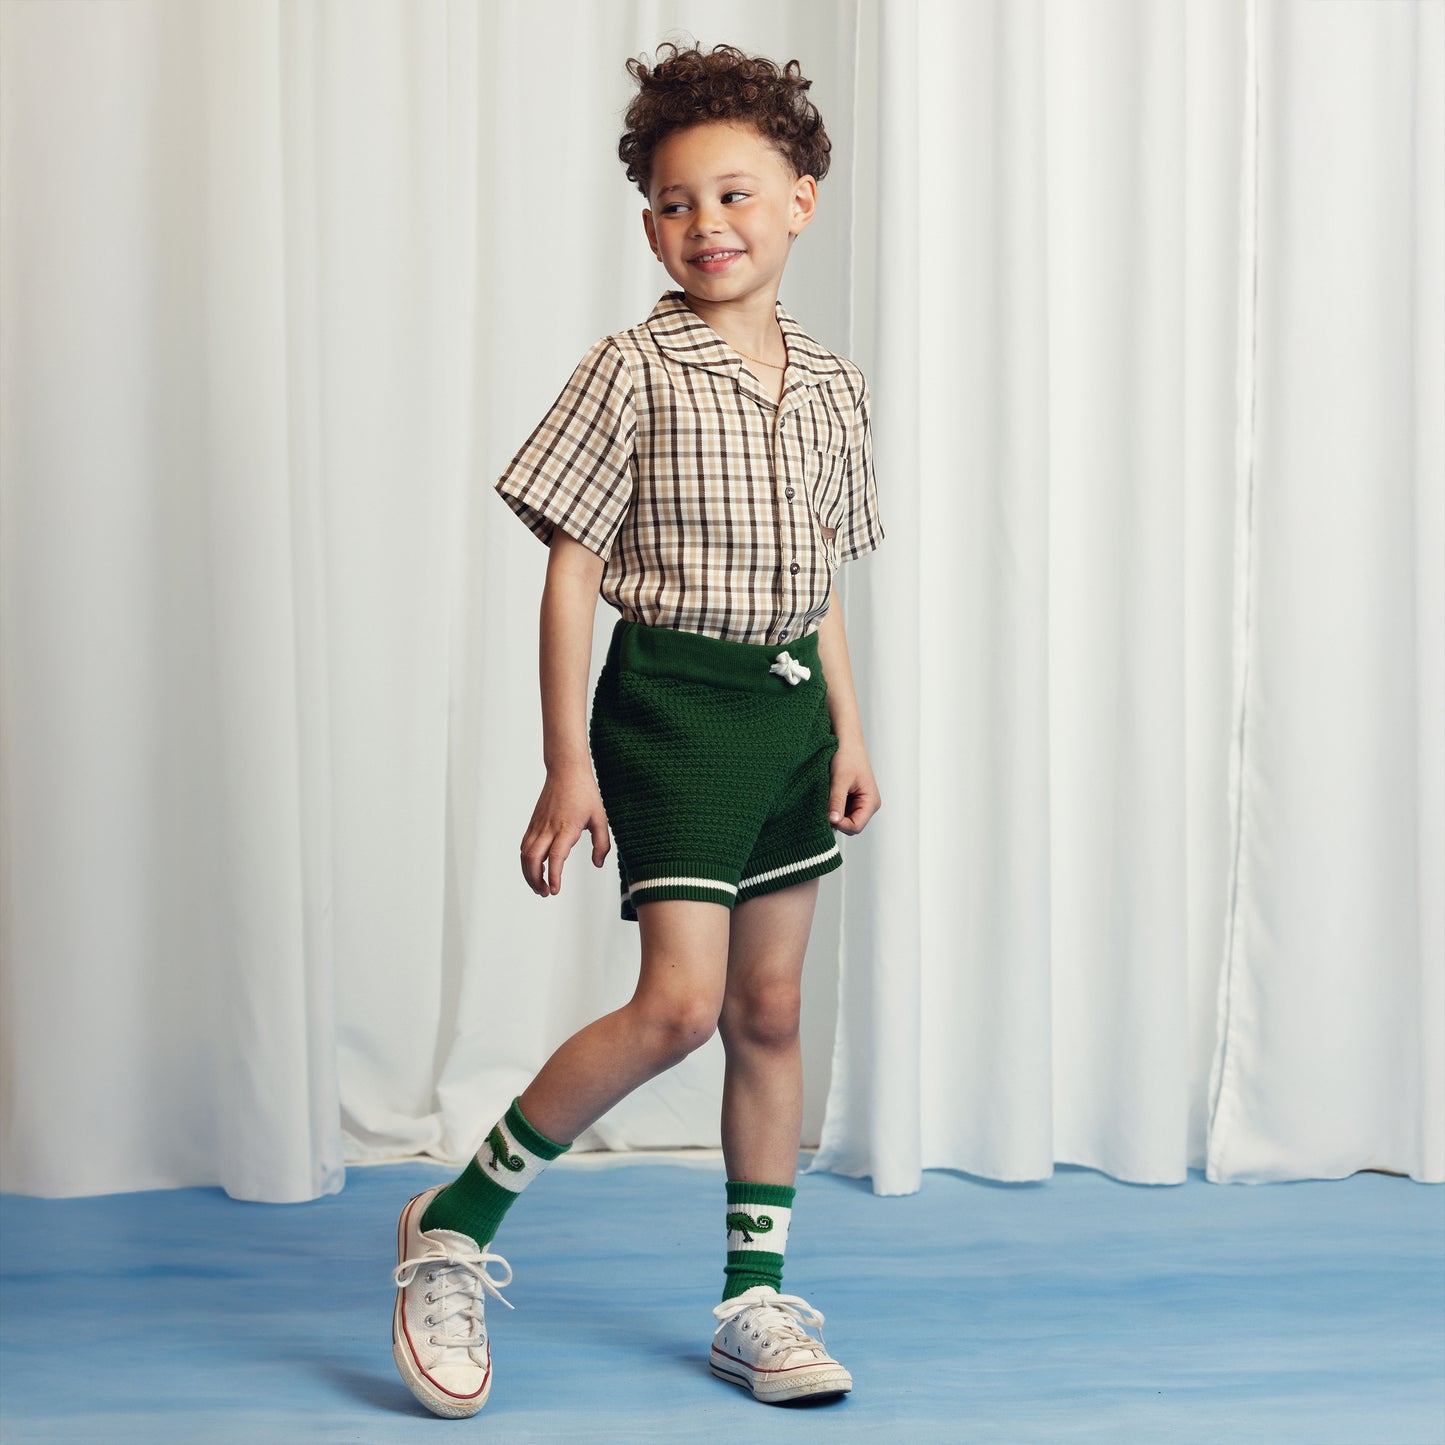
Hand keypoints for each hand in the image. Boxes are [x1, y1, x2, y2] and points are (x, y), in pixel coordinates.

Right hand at [520, 762, 610, 896]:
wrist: (566, 771)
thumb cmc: (585, 793)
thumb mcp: (601, 818)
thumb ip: (602, 843)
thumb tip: (598, 864)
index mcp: (566, 828)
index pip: (556, 857)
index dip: (554, 876)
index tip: (555, 891)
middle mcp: (549, 828)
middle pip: (532, 859)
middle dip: (535, 880)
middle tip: (545, 892)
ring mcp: (538, 826)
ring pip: (525, 854)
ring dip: (528, 873)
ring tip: (540, 886)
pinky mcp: (533, 823)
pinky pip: (525, 846)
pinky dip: (527, 861)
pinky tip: (538, 868)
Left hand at [828, 741, 880, 834]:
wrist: (845, 739)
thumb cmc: (847, 754)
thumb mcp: (840, 780)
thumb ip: (837, 801)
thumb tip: (833, 821)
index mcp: (871, 802)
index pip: (856, 826)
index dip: (840, 824)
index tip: (826, 815)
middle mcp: (867, 804)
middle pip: (850, 826)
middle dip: (836, 819)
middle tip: (823, 806)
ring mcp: (859, 802)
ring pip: (843, 819)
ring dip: (833, 812)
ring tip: (826, 797)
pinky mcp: (850, 798)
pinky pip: (840, 810)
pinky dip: (832, 806)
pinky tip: (827, 795)